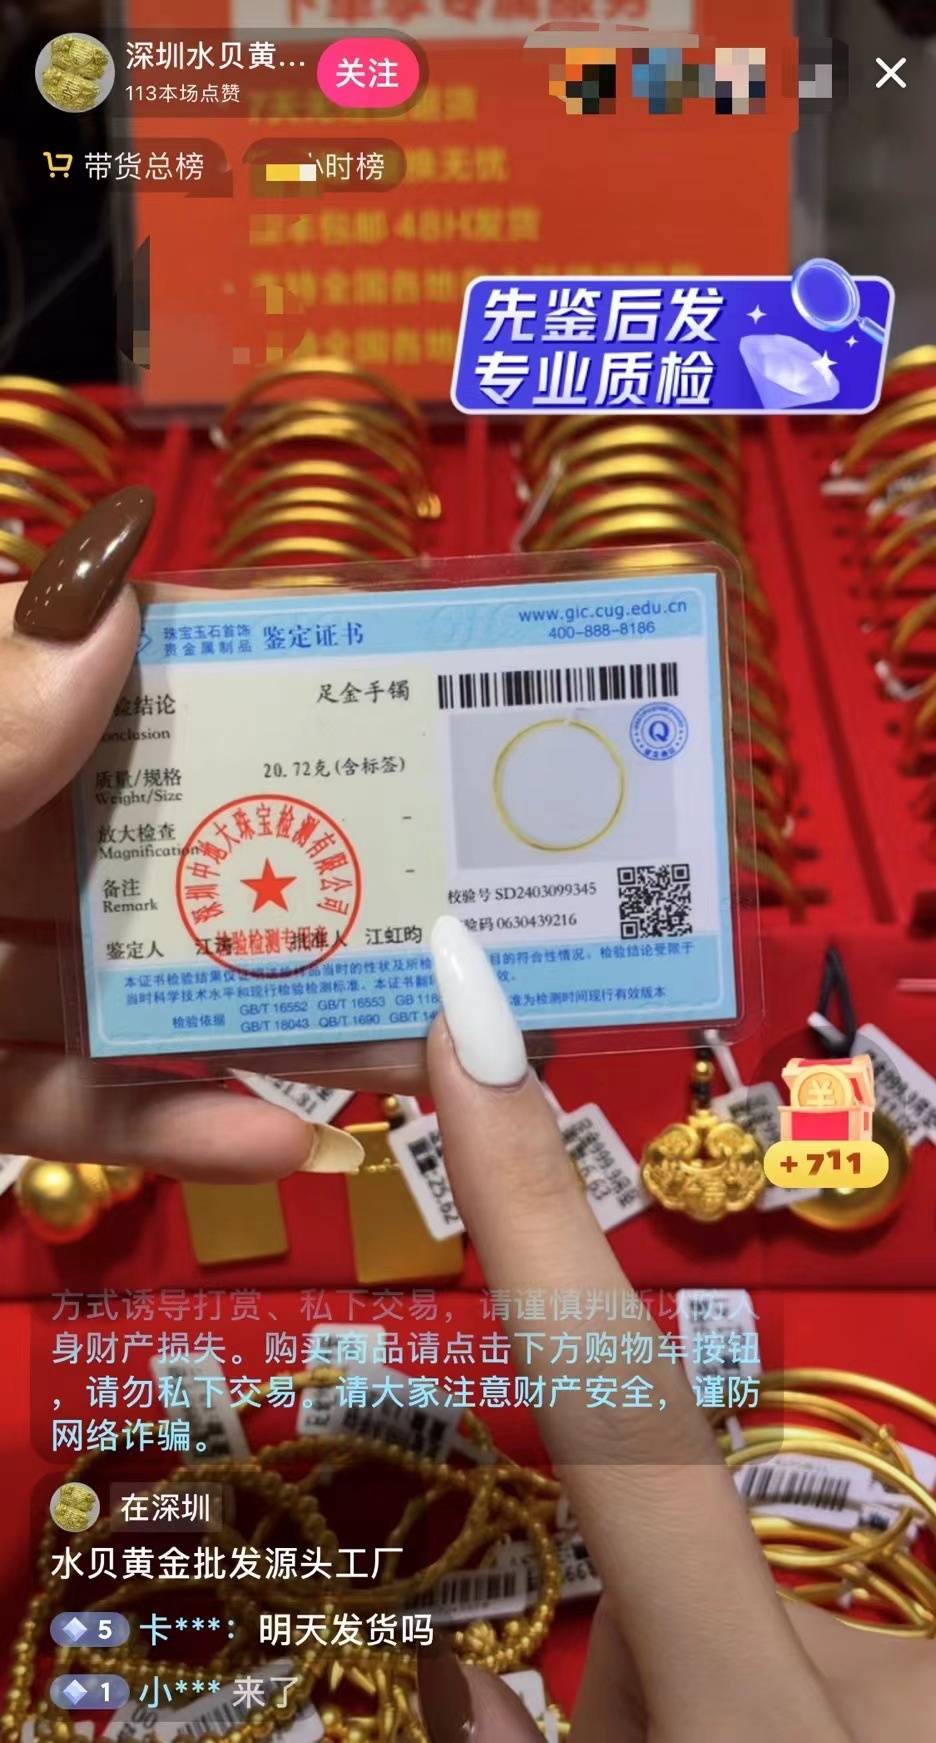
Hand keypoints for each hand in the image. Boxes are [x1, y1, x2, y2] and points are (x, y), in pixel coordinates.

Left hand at [0, 490, 422, 1180]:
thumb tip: (117, 586)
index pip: (110, 687)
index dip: (227, 678)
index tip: (365, 682)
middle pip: (159, 853)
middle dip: (296, 871)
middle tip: (437, 880)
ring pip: (140, 992)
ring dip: (270, 1016)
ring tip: (412, 1030)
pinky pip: (75, 1109)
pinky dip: (172, 1130)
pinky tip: (285, 1141)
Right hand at [416, 918, 935, 1742]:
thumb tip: (443, 1665)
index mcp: (747, 1725)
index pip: (614, 1414)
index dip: (536, 1213)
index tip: (477, 1026)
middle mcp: (861, 1683)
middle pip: (678, 1580)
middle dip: (636, 1661)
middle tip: (659, 1733)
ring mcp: (915, 1676)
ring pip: (771, 1638)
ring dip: (737, 1708)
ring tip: (754, 1733)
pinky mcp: (933, 1657)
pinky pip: (848, 1658)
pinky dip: (804, 1696)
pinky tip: (807, 1701)